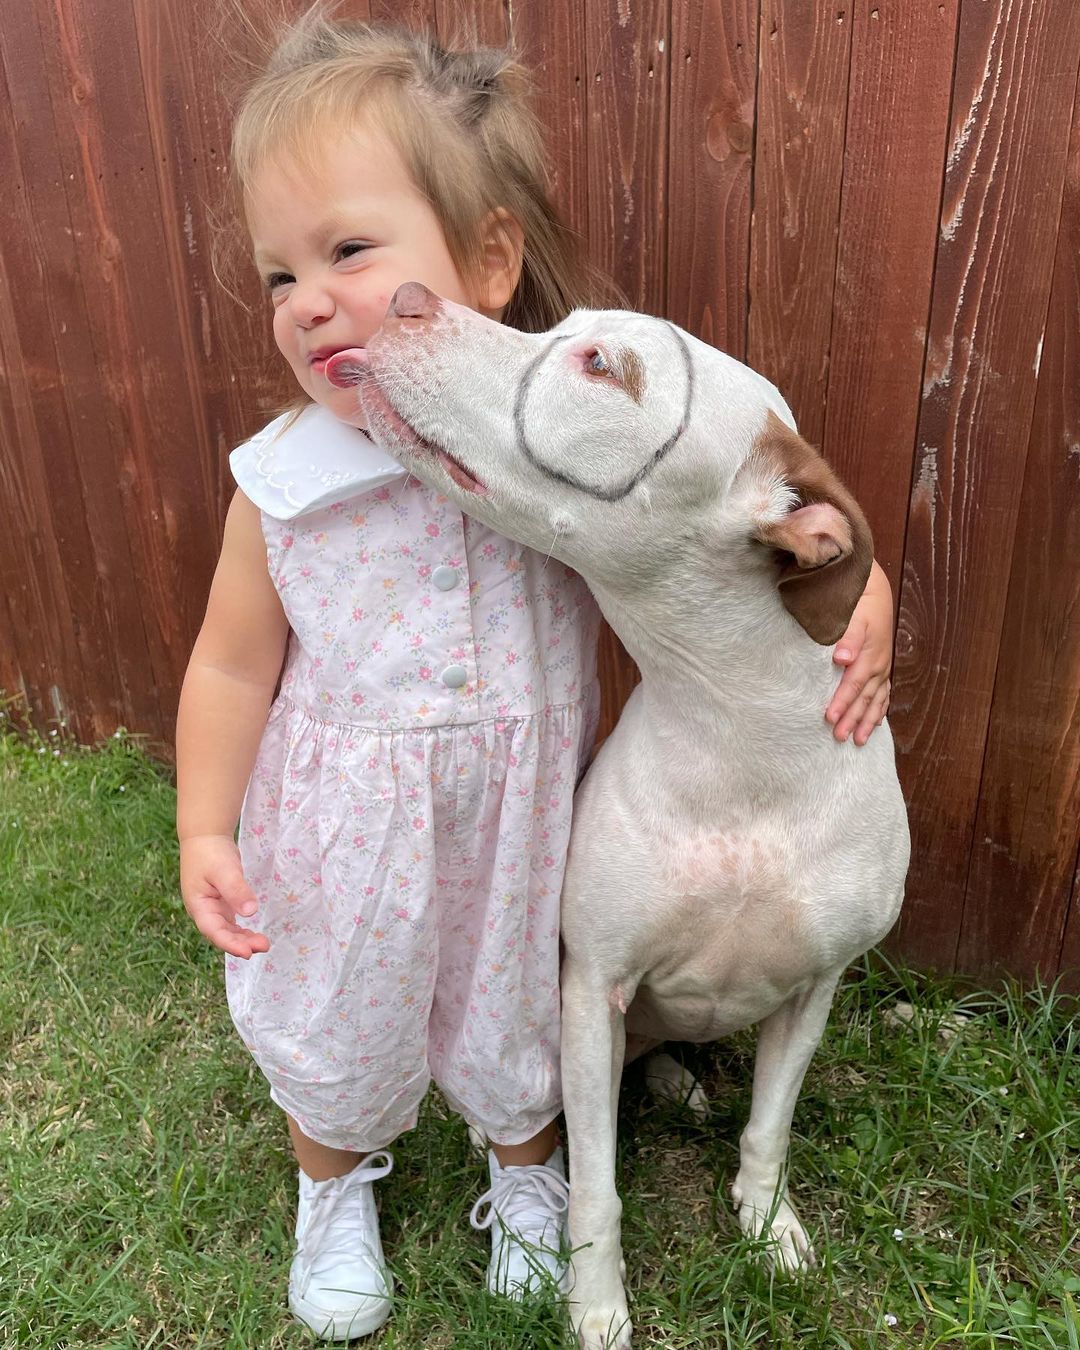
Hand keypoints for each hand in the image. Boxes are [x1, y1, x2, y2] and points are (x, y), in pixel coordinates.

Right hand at [179, 834, 268, 957]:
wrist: (205, 836)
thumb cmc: (211, 852)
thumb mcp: (224, 870)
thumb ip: (236, 891)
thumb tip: (250, 912)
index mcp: (199, 906)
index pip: (214, 931)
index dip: (230, 944)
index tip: (247, 952)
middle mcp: (204, 911)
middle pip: (222, 934)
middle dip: (241, 943)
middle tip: (263, 946)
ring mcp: (212, 908)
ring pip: (228, 930)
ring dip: (244, 938)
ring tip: (263, 944)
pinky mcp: (222, 902)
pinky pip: (232, 922)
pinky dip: (242, 930)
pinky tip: (254, 935)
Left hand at [825, 561, 892, 745]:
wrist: (873, 592)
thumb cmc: (858, 605)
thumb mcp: (852, 617)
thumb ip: (846, 638)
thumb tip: (841, 659)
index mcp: (869, 656)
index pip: (853, 685)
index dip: (842, 703)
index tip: (829, 718)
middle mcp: (879, 665)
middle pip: (864, 698)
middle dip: (852, 719)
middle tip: (840, 738)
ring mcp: (883, 668)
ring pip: (876, 700)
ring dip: (867, 721)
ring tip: (858, 740)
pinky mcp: (883, 667)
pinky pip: (884, 694)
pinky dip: (879, 710)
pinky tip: (875, 723)